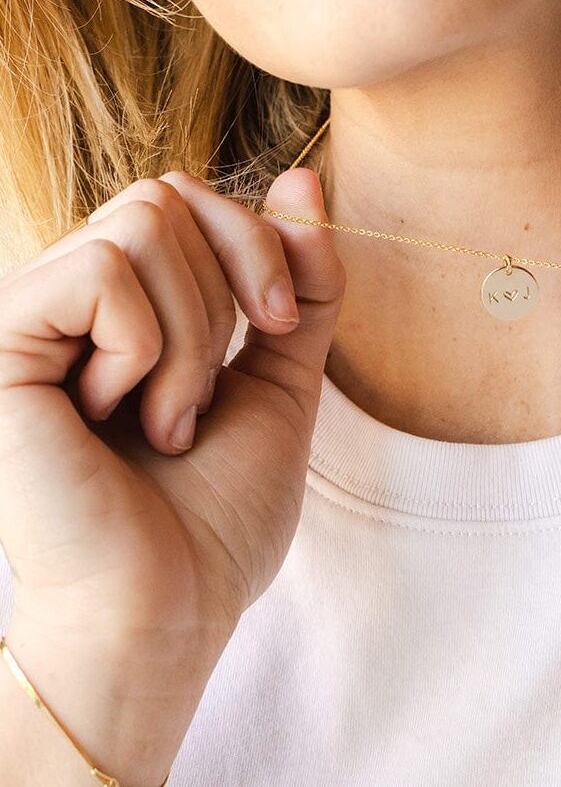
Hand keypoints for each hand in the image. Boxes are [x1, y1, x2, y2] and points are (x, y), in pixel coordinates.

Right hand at [0, 165, 344, 650]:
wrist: (163, 610)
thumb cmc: (215, 513)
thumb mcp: (282, 376)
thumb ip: (301, 279)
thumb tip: (304, 175)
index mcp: (126, 303)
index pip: (189, 196)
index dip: (257, 245)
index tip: (281, 326)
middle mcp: (69, 296)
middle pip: (169, 196)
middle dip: (224, 297)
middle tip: (204, 399)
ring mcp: (31, 313)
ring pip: (142, 222)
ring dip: (186, 336)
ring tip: (163, 421)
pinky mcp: (1, 339)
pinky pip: (101, 269)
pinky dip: (143, 347)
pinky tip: (112, 416)